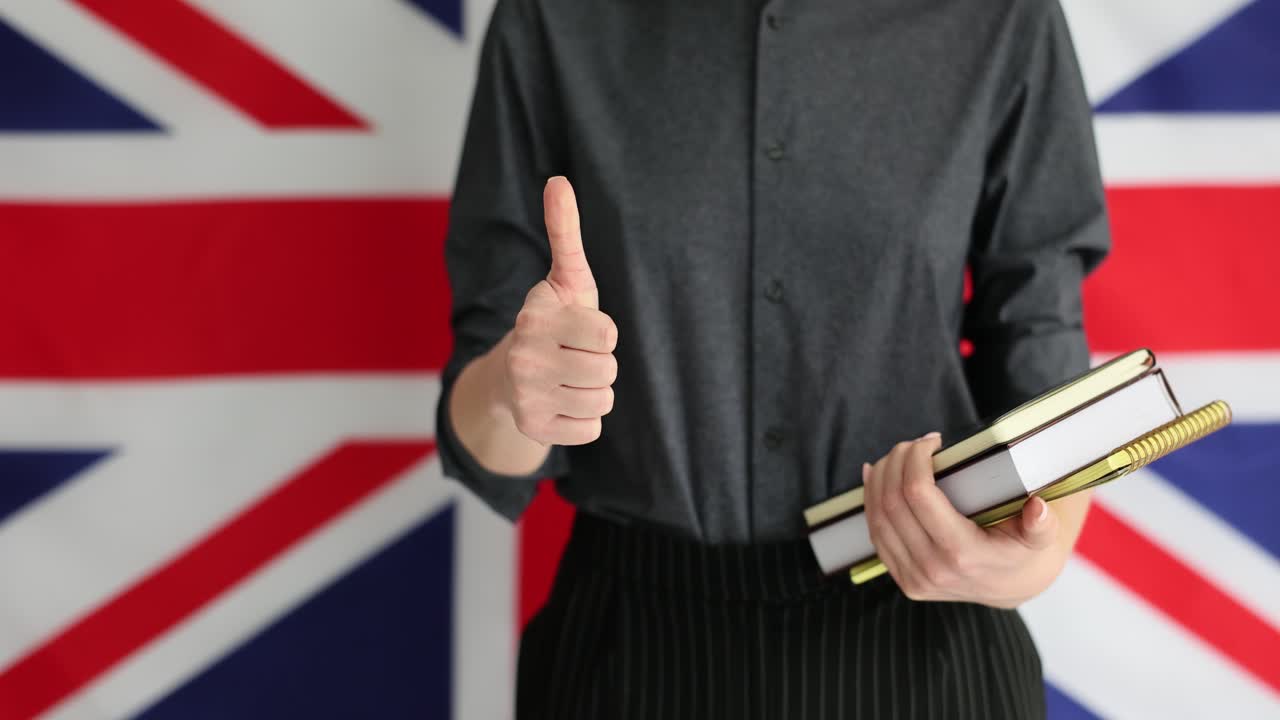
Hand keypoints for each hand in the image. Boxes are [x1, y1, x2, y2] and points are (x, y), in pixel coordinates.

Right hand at [500, 176, 617, 445]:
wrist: (510, 374)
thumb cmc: (554, 320)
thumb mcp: (565, 277)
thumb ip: (565, 231)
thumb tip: (558, 181)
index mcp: (535, 317)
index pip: (608, 336)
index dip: (603, 333)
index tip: (582, 328)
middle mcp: (524, 357)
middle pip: (607, 371)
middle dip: (601, 364)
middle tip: (577, 357)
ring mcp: (526, 395)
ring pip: (602, 401)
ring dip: (595, 391)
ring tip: (571, 378)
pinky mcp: (533, 428)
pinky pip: (590, 429)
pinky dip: (585, 419)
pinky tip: (563, 402)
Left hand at [862, 433, 1070, 607]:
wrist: (1013, 587)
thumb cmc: (1024, 551)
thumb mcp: (1040, 538)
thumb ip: (1042, 524)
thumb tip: (1039, 508)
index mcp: (963, 555)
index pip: (919, 495)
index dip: (915, 460)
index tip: (932, 441)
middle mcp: (931, 570)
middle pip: (892, 502)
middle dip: (896, 462)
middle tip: (912, 444)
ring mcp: (913, 578)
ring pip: (878, 517)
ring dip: (880, 478)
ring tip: (896, 455)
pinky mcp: (902, 579)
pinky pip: (875, 534)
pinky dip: (870, 500)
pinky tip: (875, 475)